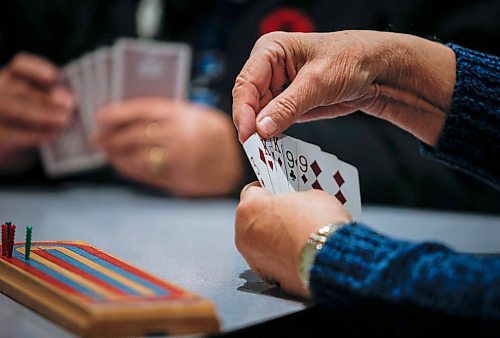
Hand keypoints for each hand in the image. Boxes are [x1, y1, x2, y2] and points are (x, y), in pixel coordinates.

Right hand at [0, 52, 73, 172]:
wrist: (11, 148)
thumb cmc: (34, 121)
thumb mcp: (43, 105)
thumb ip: (54, 98)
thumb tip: (75, 100)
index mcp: (13, 78)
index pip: (20, 66)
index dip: (36, 68)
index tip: (54, 76)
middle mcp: (0, 92)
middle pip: (19, 88)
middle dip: (46, 96)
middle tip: (70, 103)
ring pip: (15, 108)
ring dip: (42, 114)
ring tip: (65, 120)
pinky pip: (11, 132)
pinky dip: (35, 134)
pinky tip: (53, 134)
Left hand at [92, 98, 242, 196]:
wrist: (239, 163)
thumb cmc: (214, 135)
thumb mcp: (196, 114)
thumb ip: (167, 115)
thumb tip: (128, 119)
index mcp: (184, 115)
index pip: (142, 111)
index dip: (117, 114)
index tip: (100, 117)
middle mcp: (179, 136)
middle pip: (135, 134)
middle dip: (111, 136)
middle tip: (97, 137)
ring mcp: (179, 159)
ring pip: (137, 155)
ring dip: (116, 153)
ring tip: (105, 150)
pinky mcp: (179, 178)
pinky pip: (146, 173)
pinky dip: (128, 168)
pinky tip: (119, 163)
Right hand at [232, 30, 455, 144]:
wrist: (376, 71)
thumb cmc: (351, 60)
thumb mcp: (317, 82)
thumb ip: (287, 106)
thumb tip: (262, 129)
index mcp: (270, 51)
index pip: (246, 83)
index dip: (243, 111)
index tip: (248, 135)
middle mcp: (269, 69)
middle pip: (248, 102)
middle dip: (251, 124)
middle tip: (256, 148)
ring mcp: (278, 88)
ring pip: (258, 115)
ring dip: (262, 133)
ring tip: (266, 151)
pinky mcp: (287, 104)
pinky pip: (273, 122)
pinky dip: (273, 135)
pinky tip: (275, 146)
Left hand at [235, 182, 351, 297]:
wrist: (331, 259)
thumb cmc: (319, 224)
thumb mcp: (312, 196)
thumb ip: (296, 199)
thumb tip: (299, 204)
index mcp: (250, 207)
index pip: (252, 191)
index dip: (268, 190)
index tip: (278, 191)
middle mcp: (244, 233)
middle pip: (253, 219)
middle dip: (269, 215)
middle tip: (290, 213)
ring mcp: (253, 258)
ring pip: (260, 242)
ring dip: (274, 238)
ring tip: (298, 235)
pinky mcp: (266, 276)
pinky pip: (271, 261)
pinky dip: (281, 257)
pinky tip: (299, 252)